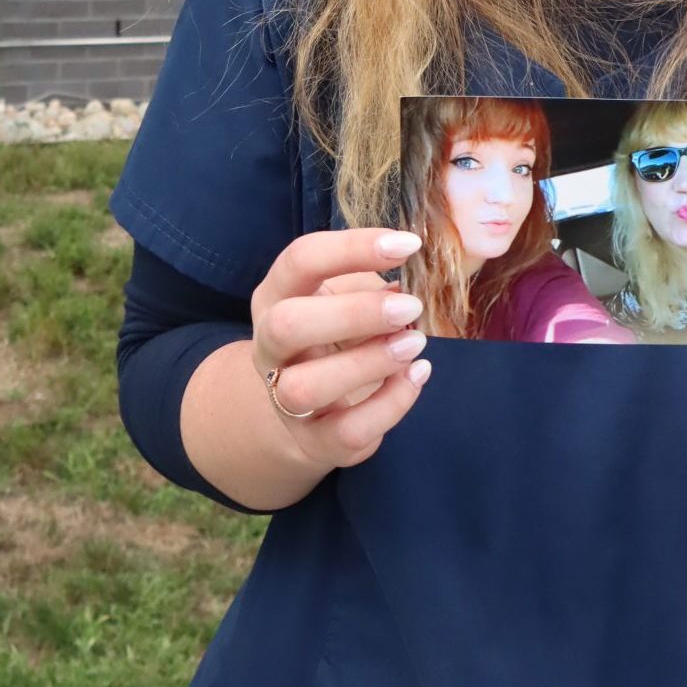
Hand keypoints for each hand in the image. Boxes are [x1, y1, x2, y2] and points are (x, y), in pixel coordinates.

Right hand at [250, 228, 431, 468]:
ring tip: (415, 345)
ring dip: (368, 363)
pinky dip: (389, 405)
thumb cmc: (334, 334)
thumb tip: (412, 279)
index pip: (300, 260)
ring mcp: (284, 399)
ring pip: (306, 387)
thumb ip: (370, 283)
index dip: (352, 248)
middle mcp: (270, 347)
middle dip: (354, 314)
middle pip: (287, 325)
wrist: (308, 408)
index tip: (408, 246)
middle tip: (411, 308)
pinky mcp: (313, 441)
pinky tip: (416, 376)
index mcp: (276, 295)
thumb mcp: (343, 297)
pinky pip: (346, 432)